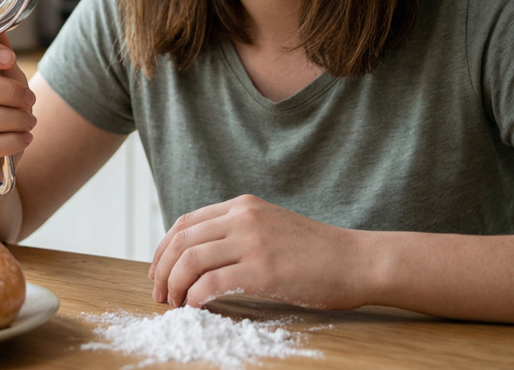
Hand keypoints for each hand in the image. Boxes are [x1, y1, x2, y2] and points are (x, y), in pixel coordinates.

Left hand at [150, 195, 371, 309]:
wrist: (357, 261)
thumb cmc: (316, 252)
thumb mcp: (271, 226)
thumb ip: (238, 231)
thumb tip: (199, 255)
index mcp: (242, 205)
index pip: (185, 222)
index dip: (163, 249)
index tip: (157, 271)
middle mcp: (243, 217)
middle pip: (181, 241)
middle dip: (162, 270)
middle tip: (158, 294)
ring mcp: (252, 242)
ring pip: (191, 261)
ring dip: (174, 286)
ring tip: (174, 304)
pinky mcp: (262, 270)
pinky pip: (211, 283)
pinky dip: (195, 297)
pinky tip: (195, 307)